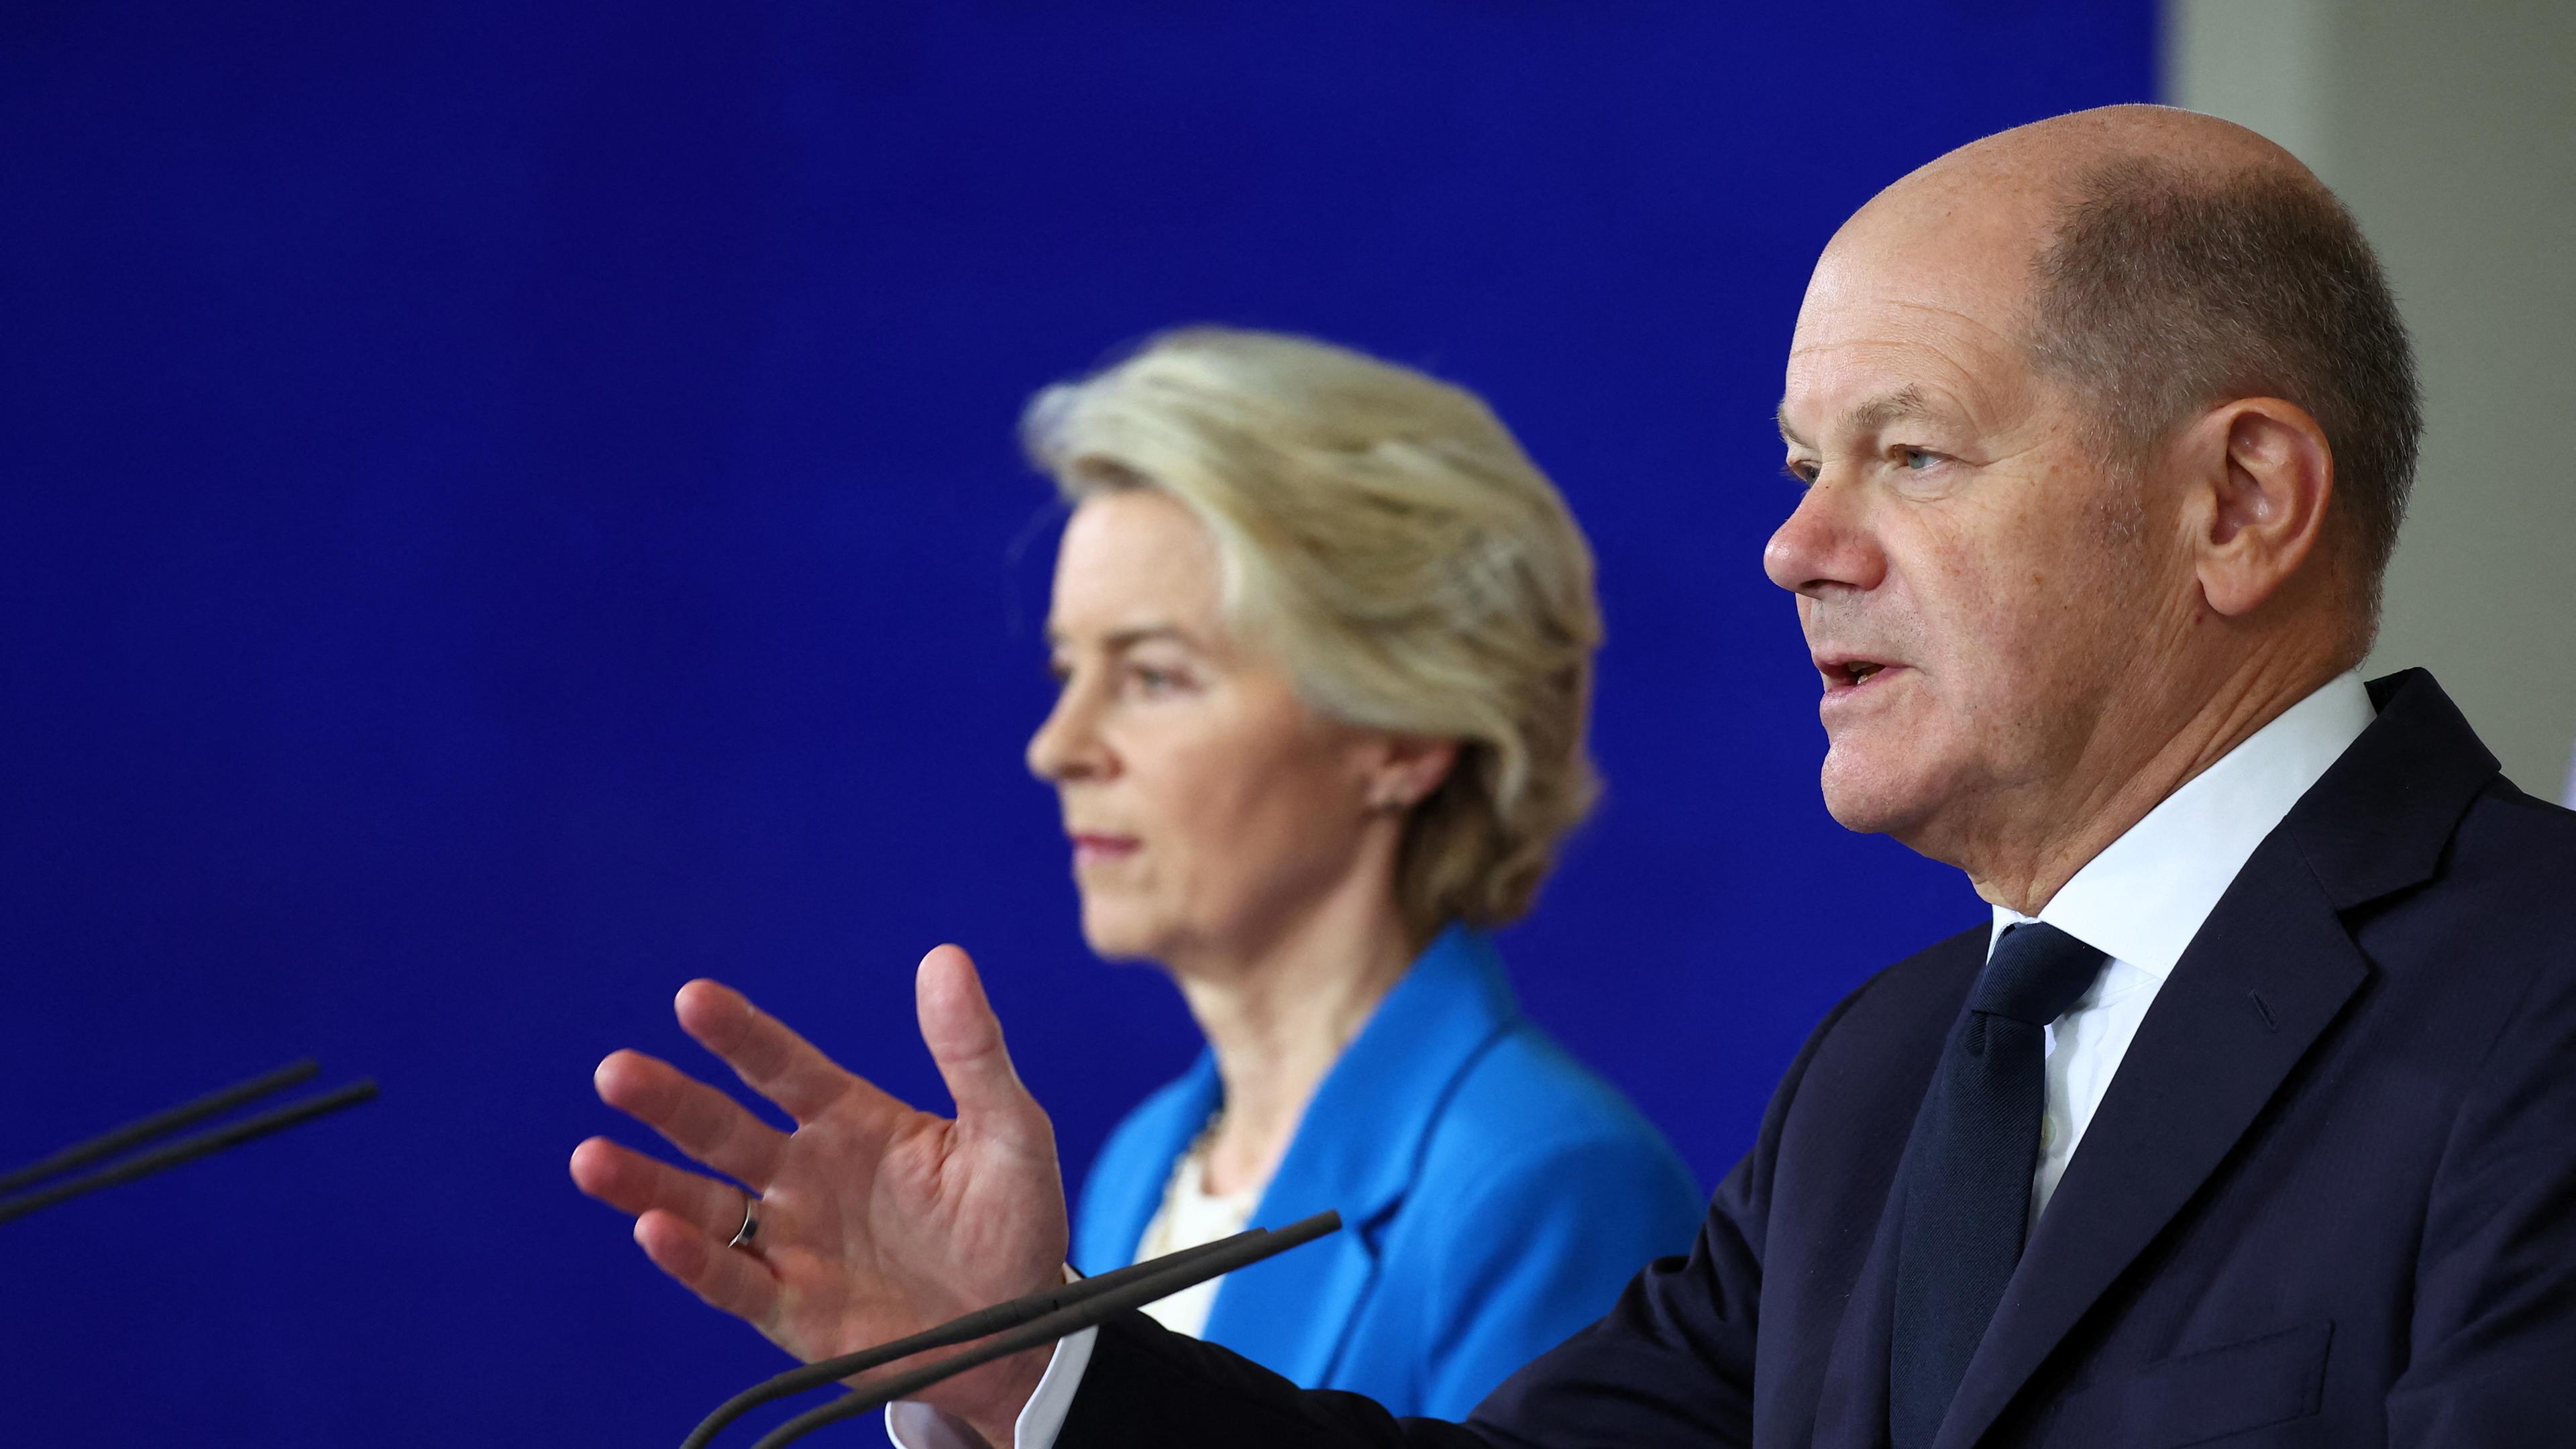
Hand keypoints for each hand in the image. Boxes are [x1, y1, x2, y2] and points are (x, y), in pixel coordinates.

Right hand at [570, 945, 1065, 1440]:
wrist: (1024, 1330)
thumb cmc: (1012, 1221)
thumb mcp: (1011, 1130)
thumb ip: (972, 1051)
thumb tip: (946, 958)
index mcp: (851, 1122)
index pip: (783, 1068)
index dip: (739, 1036)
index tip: (693, 998)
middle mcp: (807, 1175)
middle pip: (723, 1130)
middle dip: (669, 1102)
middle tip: (615, 1071)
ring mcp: (793, 1242)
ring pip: (704, 1207)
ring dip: (648, 1183)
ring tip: (591, 1158)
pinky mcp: (793, 1310)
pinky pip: (731, 1281)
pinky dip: (691, 1259)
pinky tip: (655, 1230)